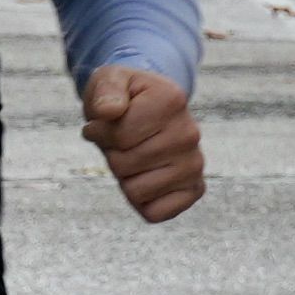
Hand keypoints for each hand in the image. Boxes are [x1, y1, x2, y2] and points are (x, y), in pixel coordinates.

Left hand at [80, 65, 203, 221]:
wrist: (147, 110)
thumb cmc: (123, 97)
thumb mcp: (109, 81)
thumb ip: (106, 91)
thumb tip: (108, 111)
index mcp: (171, 100)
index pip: (119, 136)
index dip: (99, 131)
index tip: (104, 121)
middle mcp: (190, 133)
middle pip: (124, 164)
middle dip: (112, 154)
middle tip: (121, 141)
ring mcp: (195, 164)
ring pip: (136, 192)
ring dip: (125, 178)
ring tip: (134, 156)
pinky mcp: (194, 189)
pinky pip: (154, 213)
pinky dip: (141, 202)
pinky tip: (147, 177)